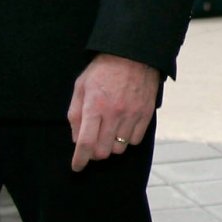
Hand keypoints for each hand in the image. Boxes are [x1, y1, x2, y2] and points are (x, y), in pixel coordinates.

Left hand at [67, 54, 160, 171]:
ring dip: (111, 145)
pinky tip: (123, 127)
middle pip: (103, 151)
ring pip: (119, 148)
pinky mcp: (145, 114)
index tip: (77, 167)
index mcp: (94, 106)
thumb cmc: (103, 69)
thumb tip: (76, 139)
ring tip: (109, 132)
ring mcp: (132, 115)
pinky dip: (127, 139)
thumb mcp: (81, 86)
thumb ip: (75, 114)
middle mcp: (114, 113)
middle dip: (95, 153)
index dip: (79, 160)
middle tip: (93, 144)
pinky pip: (135, 140)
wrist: (133, 54)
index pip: (85, 143)